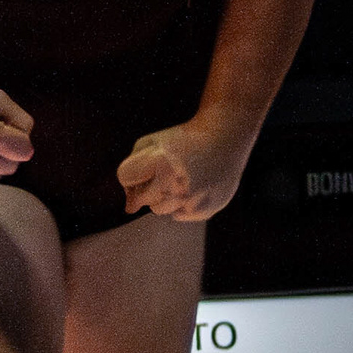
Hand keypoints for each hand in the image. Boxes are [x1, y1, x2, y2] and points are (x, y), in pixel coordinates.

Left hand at [118, 116, 252, 222]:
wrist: (227, 137)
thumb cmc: (183, 139)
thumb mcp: (151, 142)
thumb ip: (130, 171)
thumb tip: (129, 210)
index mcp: (161, 163)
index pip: (125, 176)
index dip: (133, 170)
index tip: (147, 163)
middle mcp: (176, 186)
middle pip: (142, 198)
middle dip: (149, 185)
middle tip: (168, 169)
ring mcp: (192, 201)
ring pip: (160, 209)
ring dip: (165, 196)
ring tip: (182, 177)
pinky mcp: (205, 210)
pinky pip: (179, 214)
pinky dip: (183, 203)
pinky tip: (195, 185)